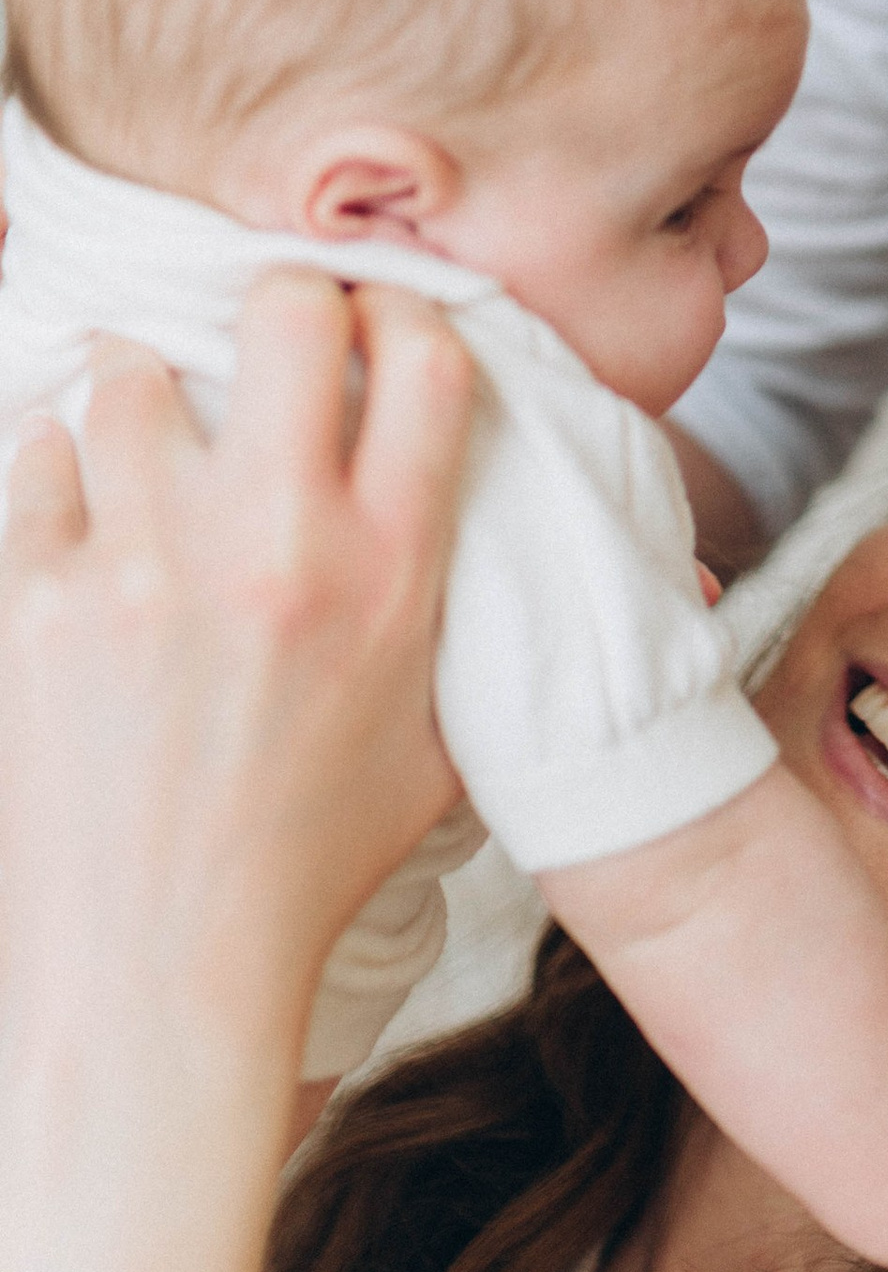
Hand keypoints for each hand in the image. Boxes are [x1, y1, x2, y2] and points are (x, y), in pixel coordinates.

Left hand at [0, 275, 472, 1057]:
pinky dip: (59, 474)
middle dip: (277, 303)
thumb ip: (455, 613)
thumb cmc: (306, 862)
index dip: (403, 312)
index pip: (426, 356)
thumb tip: (462, 511)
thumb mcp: (436, 739)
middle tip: (262, 337)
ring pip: (133, 375)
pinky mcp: (38, 597)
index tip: (374, 326)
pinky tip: (85, 518)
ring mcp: (147, 563)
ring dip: (145, 392)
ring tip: (151, 434)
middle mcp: (278, 547)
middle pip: (285, 312)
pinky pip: (39, 462)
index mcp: (392, 574)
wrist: (161, 969)